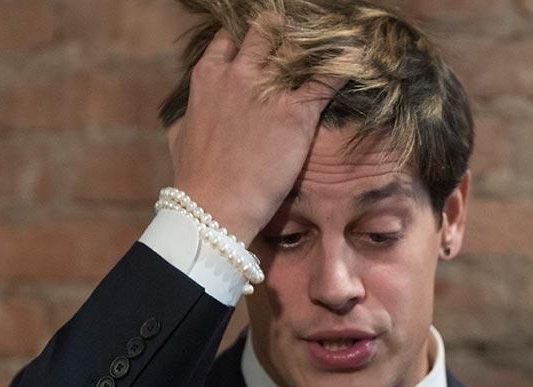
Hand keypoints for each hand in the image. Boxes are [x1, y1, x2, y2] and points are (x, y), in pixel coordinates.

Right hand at [167, 18, 345, 244]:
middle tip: (295, 45)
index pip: (229, 40)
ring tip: (328, 49)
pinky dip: (340, 69)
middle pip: (264, 34)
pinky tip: (353, 62)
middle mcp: (237, 75)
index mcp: (208, 78)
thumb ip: (188, 117)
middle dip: (280, 35)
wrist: (215, 206)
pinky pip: (325, 79)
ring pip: (295, 49)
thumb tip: (188, 117)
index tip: (259, 47)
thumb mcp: (179, 138)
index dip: (246, 41)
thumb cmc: (196, 178)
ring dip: (311, 49)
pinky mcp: (295, 113)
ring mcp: (267, 91)